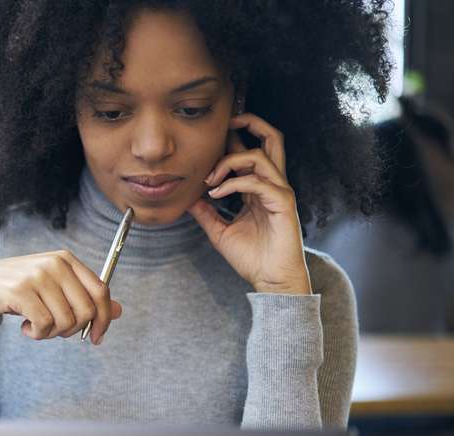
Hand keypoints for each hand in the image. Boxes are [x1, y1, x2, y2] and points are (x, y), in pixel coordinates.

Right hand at [0, 250, 122, 343]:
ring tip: (37, 328)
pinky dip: (38, 334)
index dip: (104, 319)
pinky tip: (26, 328)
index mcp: (66, 259)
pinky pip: (44, 325)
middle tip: (55, 332)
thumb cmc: (18, 291)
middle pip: (87, 310)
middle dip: (74, 330)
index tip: (96, 338)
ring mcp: (37, 276)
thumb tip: (120, 311)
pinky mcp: (20, 291)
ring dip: (52, 334)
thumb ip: (84, 298)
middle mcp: (54, 264)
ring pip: (66, 321)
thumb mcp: (54, 290)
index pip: (101, 291)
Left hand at [187, 113, 312, 294]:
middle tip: (224, 123)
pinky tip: (216, 195)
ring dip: (229, 162)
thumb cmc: (252, 257)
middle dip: (250, 122)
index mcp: (258, 188)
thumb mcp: (219, 231)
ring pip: (260, 156)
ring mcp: (279, 192)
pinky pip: (259, 182)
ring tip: (209, 180)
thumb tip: (186, 199)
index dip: (231, 140)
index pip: (250, 151)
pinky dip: (234, 184)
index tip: (205, 146)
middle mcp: (272, 184)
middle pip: (271, 138)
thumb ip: (205, 213)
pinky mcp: (284, 203)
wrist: (271, 280)